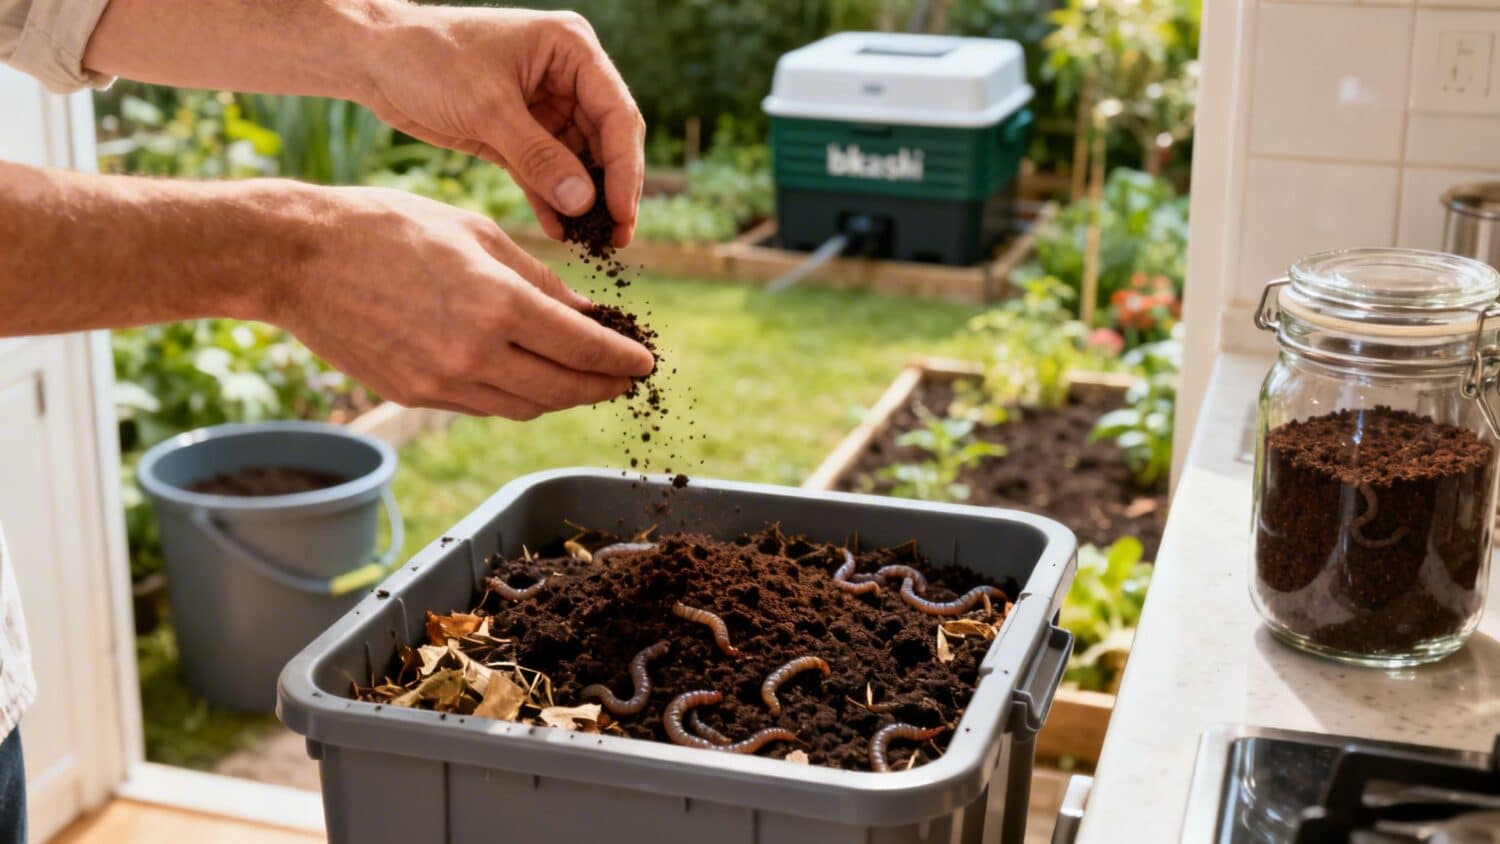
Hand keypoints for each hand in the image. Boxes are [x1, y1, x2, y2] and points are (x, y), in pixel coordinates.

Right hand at [274, 185, 654, 418]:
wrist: (296, 258)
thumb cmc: (387, 226)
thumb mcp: (476, 233)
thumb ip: (540, 280)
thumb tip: (591, 315)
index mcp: (496, 304)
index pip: (582, 348)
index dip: (622, 360)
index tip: (647, 362)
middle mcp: (473, 353)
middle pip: (562, 389)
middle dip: (603, 386)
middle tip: (627, 380)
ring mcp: (441, 382)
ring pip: (526, 406)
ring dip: (564, 397)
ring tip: (587, 382)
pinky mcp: (416, 395)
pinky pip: (486, 406)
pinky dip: (519, 396)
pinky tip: (533, 378)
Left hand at [361, 6, 644, 246]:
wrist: (373, 58)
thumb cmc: (428, 58)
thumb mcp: (486, 107)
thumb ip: (537, 157)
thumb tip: (585, 204)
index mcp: (571, 49)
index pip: (616, 114)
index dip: (625, 167)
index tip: (623, 213)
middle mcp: (566, 77)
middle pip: (606, 142)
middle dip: (610, 191)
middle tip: (617, 240)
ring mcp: (545, 107)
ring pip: (579, 162)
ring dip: (583, 202)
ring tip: (592, 245)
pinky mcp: (518, 134)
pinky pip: (546, 173)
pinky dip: (552, 202)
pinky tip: (559, 232)